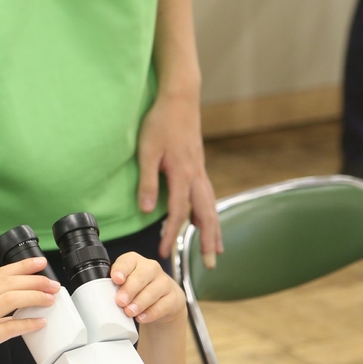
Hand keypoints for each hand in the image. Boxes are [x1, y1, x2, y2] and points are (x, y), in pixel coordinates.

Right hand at [0, 257, 59, 363]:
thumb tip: (13, 312)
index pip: (0, 273)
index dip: (23, 266)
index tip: (40, 263)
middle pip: (9, 282)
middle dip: (35, 281)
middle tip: (53, 284)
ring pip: (11, 299)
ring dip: (35, 297)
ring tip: (50, 300)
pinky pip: (9, 327)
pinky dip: (27, 323)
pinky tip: (39, 323)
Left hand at [110, 252, 184, 325]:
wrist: (163, 301)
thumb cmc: (138, 290)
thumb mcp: (124, 285)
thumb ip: (114, 287)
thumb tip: (101, 297)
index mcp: (134, 261)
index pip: (127, 261)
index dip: (121, 270)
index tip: (116, 279)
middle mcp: (151, 268)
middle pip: (141, 276)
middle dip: (129, 289)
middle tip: (120, 301)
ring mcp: (164, 282)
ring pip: (153, 291)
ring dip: (139, 302)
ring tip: (129, 312)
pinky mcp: (173, 298)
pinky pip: (163, 305)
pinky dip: (151, 312)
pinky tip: (142, 317)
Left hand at [136, 92, 222, 265]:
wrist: (180, 99)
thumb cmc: (160, 123)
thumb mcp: (146, 151)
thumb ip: (147, 182)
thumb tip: (145, 210)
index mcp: (182, 174)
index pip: (177, 213)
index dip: (170, 235)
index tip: (164, 252)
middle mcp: (196, 176)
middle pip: (205, 216)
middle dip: (207, 241)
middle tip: (210, 264)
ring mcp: (200, 171)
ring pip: (211, 207)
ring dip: (213, 230)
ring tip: (217, 250)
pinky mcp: (199, 167)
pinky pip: (208, 196)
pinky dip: (209, 213)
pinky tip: (205, 221)